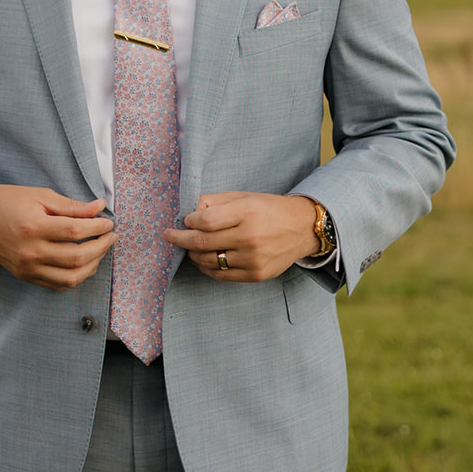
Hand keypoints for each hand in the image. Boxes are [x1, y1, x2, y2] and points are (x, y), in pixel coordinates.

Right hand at [0, 183, 114, 290]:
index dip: (98, 227)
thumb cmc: (7, 201)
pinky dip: (75, 277)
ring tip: (100, 250)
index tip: (108, 222)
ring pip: (70, 278)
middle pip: (77, 258)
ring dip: (92, 265)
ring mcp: (27, 268)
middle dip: (101, 247)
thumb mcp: (39, 195)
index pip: (76, 231)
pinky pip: (57, 285)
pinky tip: (83, 264)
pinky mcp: (25, 276)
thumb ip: (70, 206)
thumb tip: (98, 208)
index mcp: (33, 226)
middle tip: (110, 236)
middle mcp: (30, 251)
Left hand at [164, 191, 320, 281]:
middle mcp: (250, 237)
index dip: (189, 221)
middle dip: (180, 239)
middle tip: (169, 236)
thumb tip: (190, 211)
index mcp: (247, 212)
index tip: (185, 220)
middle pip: (202, 243)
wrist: (302, 229)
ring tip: (189, 247)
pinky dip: (206, 267)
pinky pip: (220, 275)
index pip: (205, 221)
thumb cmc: (269, 209)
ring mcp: (253, 259)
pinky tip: (202, 259)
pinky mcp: (255, 275)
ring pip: (208, 261)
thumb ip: (215, 202)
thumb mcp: (244, 197)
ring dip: (192, 254)